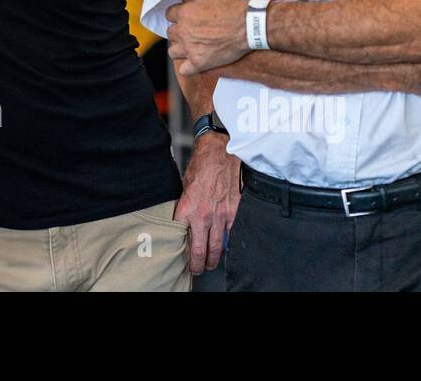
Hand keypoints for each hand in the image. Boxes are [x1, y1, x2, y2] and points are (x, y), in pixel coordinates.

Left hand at [166, 0, 248, 75]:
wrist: (250, 26)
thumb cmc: (233, 6)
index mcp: (184, 13)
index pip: (170, 14)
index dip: (178, 14)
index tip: (186, 16)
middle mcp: (184, 31)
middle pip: (171, 33)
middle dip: (179, 31)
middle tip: (190, 31)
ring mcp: (190, 48)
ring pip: (173, 52)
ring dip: (180, 48)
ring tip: (190, 46)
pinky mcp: (199, 62)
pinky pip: (184, 70)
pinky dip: (188, 67)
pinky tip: (194, 62)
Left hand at [175, 132, 239, 273]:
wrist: (219, 151)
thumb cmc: (200, 165)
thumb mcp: (184, 186)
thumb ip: (186, 206)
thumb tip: (186, 221)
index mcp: (187, 209)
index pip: (184, 240)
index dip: (184, 254)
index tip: (185, 260)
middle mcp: (204, 215)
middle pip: (201, 250)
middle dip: (199, 264)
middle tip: (198, 270)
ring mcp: (221, 215)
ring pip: (218, 246)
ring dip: (214, 258)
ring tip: (211, 264)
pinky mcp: (235, 211)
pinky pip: (232, 234)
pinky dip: (228, 243)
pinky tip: (226, 248)